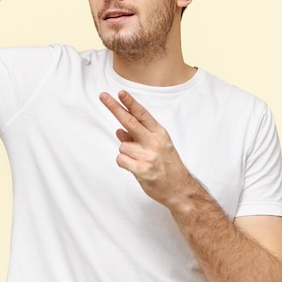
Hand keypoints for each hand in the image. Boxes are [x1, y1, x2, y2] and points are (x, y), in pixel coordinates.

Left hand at [99, 90, 196, 209]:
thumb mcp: (158, 146)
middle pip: (129, 121)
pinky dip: (124, 162)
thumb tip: (119, 131)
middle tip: (103, 96)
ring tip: (140, 161)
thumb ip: (138, 137)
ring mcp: (148, 156)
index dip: (130, 103)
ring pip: (122, 145)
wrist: (179, 189)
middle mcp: (154, 142)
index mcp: (159, 133)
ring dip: (126, 152)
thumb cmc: (167, 165)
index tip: (120, 93)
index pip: (142, 114)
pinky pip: (121, 159)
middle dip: (114, 107)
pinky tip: (135, 167)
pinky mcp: (142, 170)